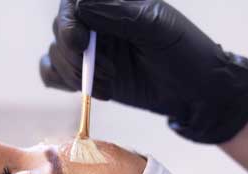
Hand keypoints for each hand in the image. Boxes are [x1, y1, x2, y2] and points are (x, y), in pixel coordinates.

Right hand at [39, 0, 247, 143]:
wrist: (195, 91)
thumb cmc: (185, 53)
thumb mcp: (156, 28)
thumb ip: (120, 15)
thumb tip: (81, 7)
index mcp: (115, 2)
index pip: (74, 2)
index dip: (69, 21)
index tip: (81, 43)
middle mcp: (98, 21)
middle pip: (60, 29)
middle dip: (75, 55)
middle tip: (107, 73)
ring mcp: (90, 49)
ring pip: (55, 53)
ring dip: (74, 73)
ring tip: (107, 86)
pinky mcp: (86, 74)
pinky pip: (52, 73)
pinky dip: (62, 81)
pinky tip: (92, 90)